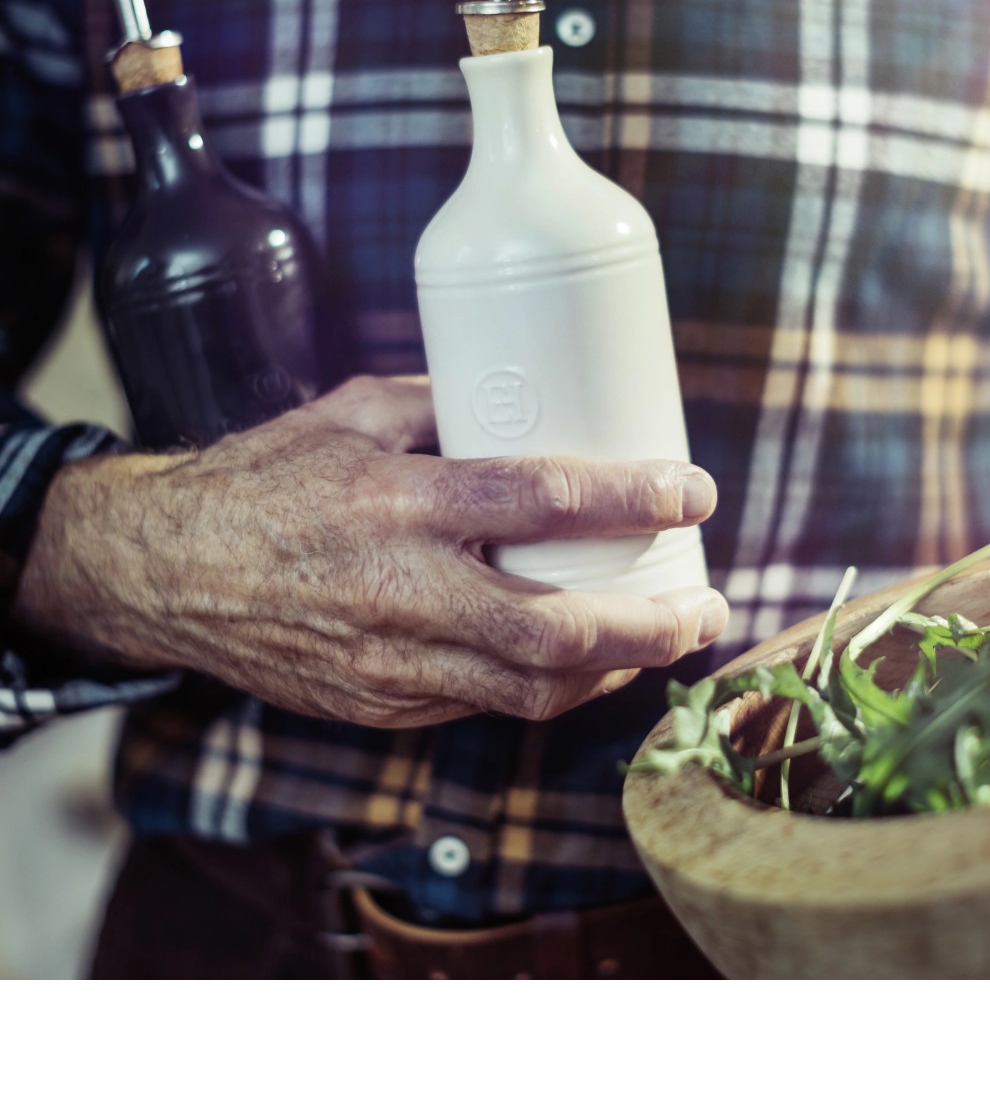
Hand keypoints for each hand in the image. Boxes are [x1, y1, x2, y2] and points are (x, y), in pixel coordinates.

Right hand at [14, 375, 727, 727]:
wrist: (165, 571)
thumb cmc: (263, 478)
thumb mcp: (353, 412)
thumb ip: (448, 409)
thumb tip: (538, 402)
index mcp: (396, 501)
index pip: (541, 501)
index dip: (633, 498)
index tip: (693, 490)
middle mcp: (398, 591)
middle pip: (553, 630)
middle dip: (649, 626)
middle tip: (704, 606)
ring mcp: (387, 664)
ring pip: (528, 689)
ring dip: (613, 671)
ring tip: (664, 639)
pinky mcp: (378, 706)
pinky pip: (483, 706)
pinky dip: (546, 687)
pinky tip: (583, 661)